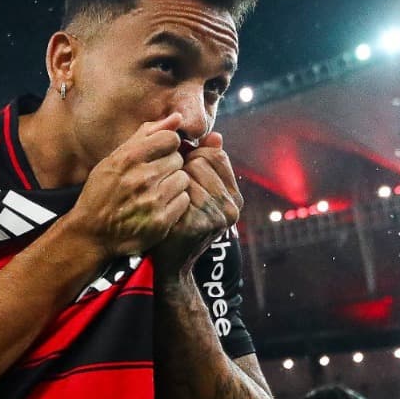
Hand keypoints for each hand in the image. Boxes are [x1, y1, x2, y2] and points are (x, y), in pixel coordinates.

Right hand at [66, 113, 188, 257]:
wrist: (91, 234)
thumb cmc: (102, 193)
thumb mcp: (114, 159)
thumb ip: (146, 135)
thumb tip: (176, 117)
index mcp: (129, 158)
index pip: (170, 138)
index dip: (166, 146)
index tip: (157, 156)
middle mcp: (142, 178)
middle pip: (178, 159)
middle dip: (169, 166)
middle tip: (153, 178)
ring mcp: (152, 201)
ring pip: (183, 179)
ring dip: (174, 185)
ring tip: (156, 192)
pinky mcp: (160, 221)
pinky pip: (184, 201)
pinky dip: (175, 203)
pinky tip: (160, 206)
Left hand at [151, 131, 242, 277]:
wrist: (170, 263)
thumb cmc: (179, 221)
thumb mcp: (198, 192)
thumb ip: (208, 164)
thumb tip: (215, 135)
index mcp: (235, 196)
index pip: (215, 154)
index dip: (193, 157)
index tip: (181, 172)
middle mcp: (232, 206)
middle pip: (202, 160)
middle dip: (182, 167)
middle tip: (172, 188)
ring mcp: (218, 216)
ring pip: (190, 172)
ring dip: (173, 180)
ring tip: (168, 198)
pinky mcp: (201, 223)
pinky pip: (181, 189)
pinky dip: (168, 193)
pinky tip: (164, 207)